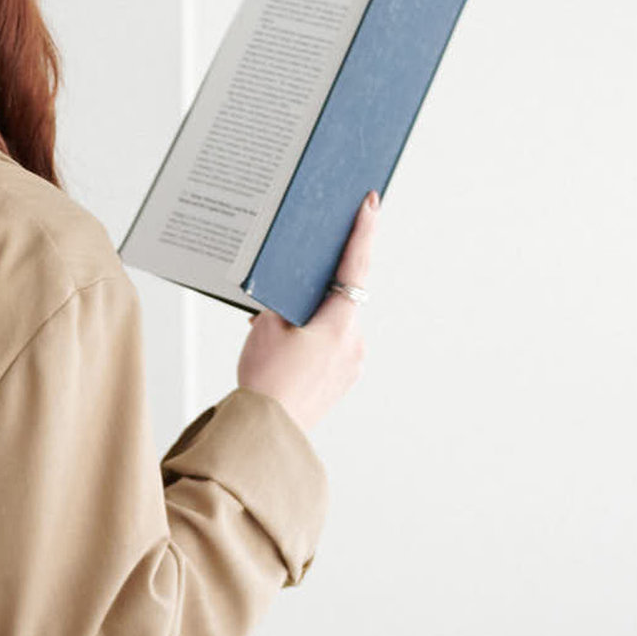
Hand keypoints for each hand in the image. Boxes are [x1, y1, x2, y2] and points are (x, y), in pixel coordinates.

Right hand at [236, 190, 375, 434]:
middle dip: (313, 295)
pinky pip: (329, 351)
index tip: (371, 203)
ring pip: (332, 328)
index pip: (355, 265)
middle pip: (339, 300)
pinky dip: (310, 346)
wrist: (267, 432)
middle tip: (287, 300)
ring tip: (276, 341)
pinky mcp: (342, 383)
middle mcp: (354, 342)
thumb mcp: (265, 327)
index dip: (363, 231)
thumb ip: (282, 303)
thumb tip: (290, 297)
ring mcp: (351, 365)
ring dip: (309, 325)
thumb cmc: (266, 381)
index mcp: (339, 323)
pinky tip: (285, 357)